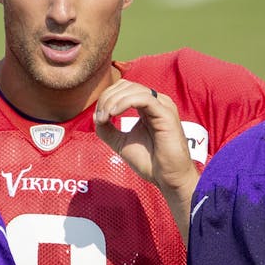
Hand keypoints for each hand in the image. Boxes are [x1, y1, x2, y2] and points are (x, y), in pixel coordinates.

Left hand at [93, 80, 196, 198]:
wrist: (168, 178)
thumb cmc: (150, 163)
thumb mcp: (122, 144)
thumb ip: (108, 130)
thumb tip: (96, 116)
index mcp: (148, 107)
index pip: (124, 89)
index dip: (107, 98)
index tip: (99, 118)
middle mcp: (157, 103)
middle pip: (126, 85)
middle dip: (108, 97)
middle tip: (100, 118)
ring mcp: (163, 106)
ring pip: (134, 89)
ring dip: (113, 101)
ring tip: (105, 118)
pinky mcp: (166, 114)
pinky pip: (144, 98)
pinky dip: (125, 103)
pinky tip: (114, 114)